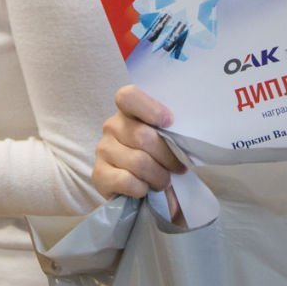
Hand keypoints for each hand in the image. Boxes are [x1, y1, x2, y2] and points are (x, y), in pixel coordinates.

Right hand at [93, 84, 187, 199]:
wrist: (133, 184)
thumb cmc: (155, 155)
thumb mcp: (164, 138)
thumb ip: (171, 133)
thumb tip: (187, 146)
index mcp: (128, 110)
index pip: (128, 96)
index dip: (150, 109)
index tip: (169, 123)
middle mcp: (111, 126)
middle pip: (142, 136)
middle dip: (167, 157)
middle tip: (178, 168)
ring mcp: (103, 149)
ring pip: (138, 162)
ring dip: (158, 176)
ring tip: (163, 181)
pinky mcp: (99, 174)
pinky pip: (126, 181)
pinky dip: (142, 188)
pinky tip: (144, 189)